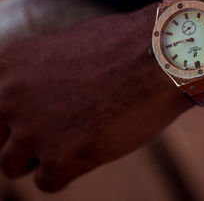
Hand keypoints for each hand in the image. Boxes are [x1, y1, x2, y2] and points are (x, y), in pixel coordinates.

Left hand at [0, 3, 192, 191]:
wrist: (160, 58)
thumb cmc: (123, 50)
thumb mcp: (66, 51)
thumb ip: (38, 78)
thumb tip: (36, 103)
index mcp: (6, 67)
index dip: (13, 120)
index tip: (35, 122)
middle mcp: (9, 99)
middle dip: (25, 140)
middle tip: (60, 130)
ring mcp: (32, 131)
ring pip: (13, 166)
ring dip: (43, 157)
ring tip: (79, 137)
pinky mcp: (61, 158)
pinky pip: (47, 182)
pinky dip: (70, 170)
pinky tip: (95, 146)